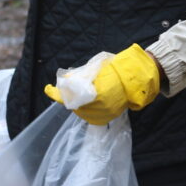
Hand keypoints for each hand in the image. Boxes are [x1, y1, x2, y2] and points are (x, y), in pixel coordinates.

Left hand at [43, 44, 159, 125]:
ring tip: (77, 94)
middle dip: (67, 97)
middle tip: (64, 89)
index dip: (56, 93)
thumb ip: (82, 76)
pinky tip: (84, 101)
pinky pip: (90, 116)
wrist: (137, 79)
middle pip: (74, 105)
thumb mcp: (97, 68)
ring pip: (80, 112)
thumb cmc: (117, 69)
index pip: (71, 95)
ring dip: (75, 104)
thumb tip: (65, 80)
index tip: (48, 88)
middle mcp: (101, 106)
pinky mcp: (107, 117)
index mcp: (98, 92)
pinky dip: (83, 109)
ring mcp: (105, 113)